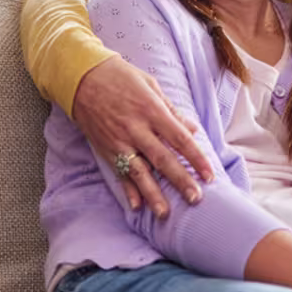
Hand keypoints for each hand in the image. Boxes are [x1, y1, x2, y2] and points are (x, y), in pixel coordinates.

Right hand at [70, 56, 216, 218]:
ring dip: (154, 194)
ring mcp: (119, 141)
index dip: (196, 158)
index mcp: (152, 111)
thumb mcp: (150, 85)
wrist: (82, 78)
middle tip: (196, 199)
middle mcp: (136, 129)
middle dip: (180, 181)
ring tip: (165, 214)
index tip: (209, 175)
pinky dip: (127, 190)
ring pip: (140, 172)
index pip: (179, 139)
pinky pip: (119, 173)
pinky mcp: (106, 149)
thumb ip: (171, 110)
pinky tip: (137, 206)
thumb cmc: (120, 77)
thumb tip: (192, 130)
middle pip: (163, 160)